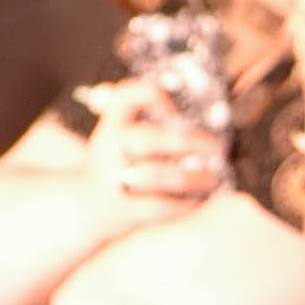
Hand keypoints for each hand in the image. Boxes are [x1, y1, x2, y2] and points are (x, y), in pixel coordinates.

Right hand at [86, 70, 227, 220]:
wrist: (85, 205)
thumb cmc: (120, 164)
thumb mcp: (123, 137)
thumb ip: (156, 124)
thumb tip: (212, 123)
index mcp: (111, 125)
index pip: (126, 96)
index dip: (154, 95)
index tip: (177, 109)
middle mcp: (108, 148)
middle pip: (150, 138)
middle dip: (191, 142)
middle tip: (218, 148)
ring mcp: (114, 179)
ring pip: (159, 175)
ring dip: (195, 177)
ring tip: (214, 177)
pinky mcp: (123, 208)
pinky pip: (161, 206)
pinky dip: (186, 203)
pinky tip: (200, 199)